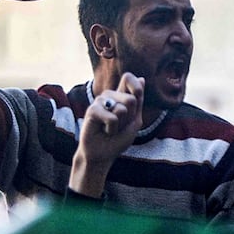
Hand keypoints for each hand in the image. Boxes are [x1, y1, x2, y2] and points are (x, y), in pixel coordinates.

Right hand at [68, 73, 143, 197]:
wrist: (102, 155)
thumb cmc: (118, 139)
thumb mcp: (135, 120)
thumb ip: (138, 101)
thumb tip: (142, 78)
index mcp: (120, 95)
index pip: (128, 78)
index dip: (136, 87)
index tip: (136, 98)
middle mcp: (109, 95)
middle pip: (131, 99)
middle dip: (130, 118)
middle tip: (119, 125)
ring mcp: (99, 101)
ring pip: (122, 109)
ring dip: (121, 125)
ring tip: (110, 128)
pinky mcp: (92, 110)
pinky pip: (112, 118)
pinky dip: (112, 129)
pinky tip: (104, 131)